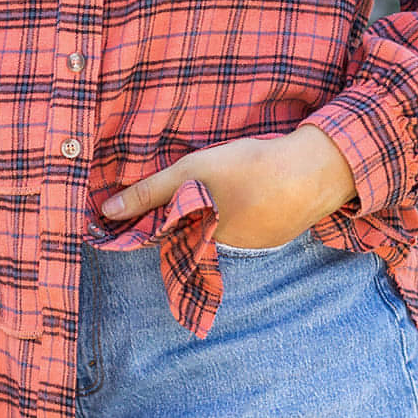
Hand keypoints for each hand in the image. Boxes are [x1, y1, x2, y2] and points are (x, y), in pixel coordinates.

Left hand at [101, 124, 358, 247]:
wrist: (311, 173)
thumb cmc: (248, 169)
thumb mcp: (192, 172)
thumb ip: (150, 192)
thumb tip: (106, 213)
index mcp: (200, 236)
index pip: (164, 232)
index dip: (151, 217)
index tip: (138, 208)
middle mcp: (223, 248)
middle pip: (191, 230)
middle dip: (184, 213)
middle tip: (191, 185)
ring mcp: (252, 243)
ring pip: (219, 226)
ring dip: (215, 209)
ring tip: (222, 183)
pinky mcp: (274, 233)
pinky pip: (246, 223)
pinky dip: (243, 207)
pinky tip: (248, 187)